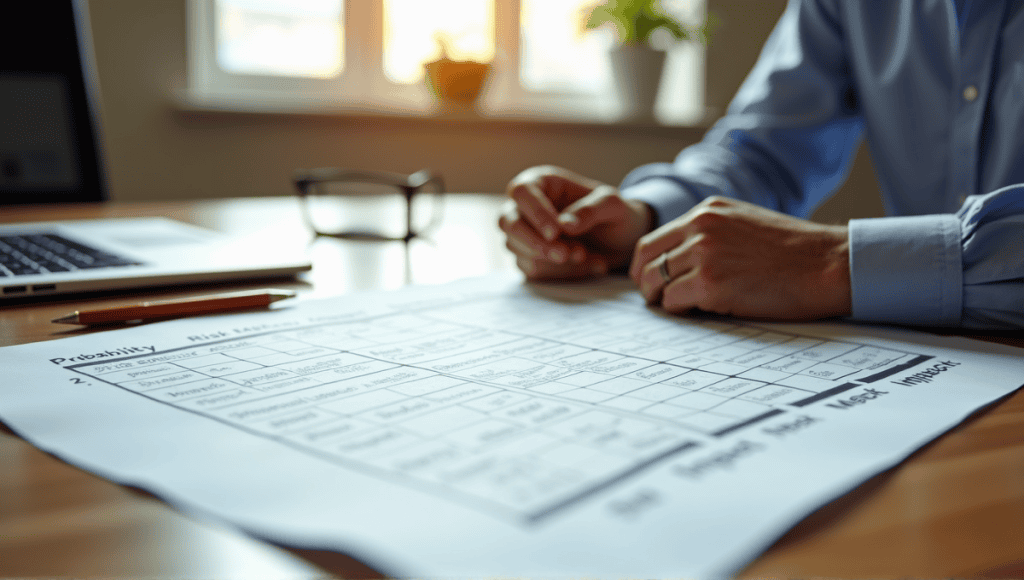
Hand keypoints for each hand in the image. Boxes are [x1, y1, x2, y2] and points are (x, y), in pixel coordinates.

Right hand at [499, 165, 652, 279]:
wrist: (622, 241)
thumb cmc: (616, 214)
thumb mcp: (613, 205)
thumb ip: (591, 210)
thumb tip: (565, 224)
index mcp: (543, 183)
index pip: (522, 191)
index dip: (534, 213)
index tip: (556, 233)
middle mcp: (528, 207)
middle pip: (508, 223)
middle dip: (535, 243)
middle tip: (565, 255)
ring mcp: (526, 234)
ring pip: (517, 249)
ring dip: (550, 259)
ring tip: (585, 256)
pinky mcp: (530, 258)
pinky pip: (532, 270)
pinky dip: (560, 273)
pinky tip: (587, 266)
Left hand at [629, 196, 851, 319]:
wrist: (827, 264)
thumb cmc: (794, 252)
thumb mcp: (744, 224)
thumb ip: (710, 233)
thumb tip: (678, 259)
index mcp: (707, 211)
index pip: (653, 240)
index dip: (645, 266)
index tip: (650, 282)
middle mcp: (701, 227)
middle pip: (646, 261)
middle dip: (646, 284)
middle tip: (657, 300)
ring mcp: (704, 254)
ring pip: (656, 283)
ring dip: (665, 299)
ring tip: (685, 306)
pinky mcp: (712, 283)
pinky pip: (673, 302)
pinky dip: (681, 310)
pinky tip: (701, 310)